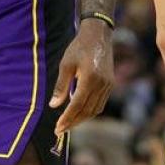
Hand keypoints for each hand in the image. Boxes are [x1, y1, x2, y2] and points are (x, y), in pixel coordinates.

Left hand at [50, 18, 112, 134]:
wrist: (98, 34)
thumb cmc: (79, 47)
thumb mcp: (66, 64)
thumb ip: (61, 86)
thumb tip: (54, 105)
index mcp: (90, 78)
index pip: (77, 105)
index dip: (67, 118)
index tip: (57, 128)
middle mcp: (102, 84)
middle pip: (87, 111)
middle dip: (73, 122)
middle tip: (60, 130)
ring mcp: (108, 84)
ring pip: (95, 109)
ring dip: (82, 119)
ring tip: (69, 123)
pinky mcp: (110, 83)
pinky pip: (100, 103)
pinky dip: (90, 110)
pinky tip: (80, 112)